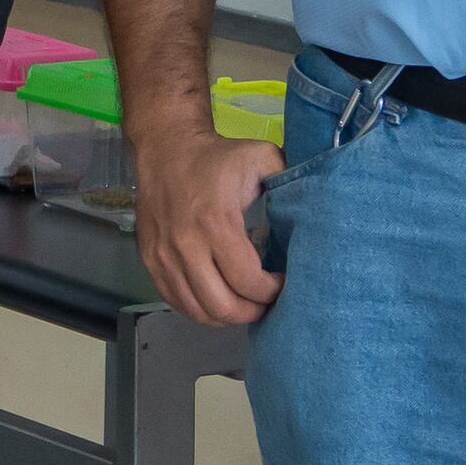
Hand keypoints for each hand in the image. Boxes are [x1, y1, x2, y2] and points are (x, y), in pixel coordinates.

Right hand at [132, 122, 284, 328]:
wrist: (165, 148)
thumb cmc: (217, 157)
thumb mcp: (261, 157)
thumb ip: (290, 179)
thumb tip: (316, 203)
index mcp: (217, 223)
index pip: (248, 282)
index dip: (271, 292)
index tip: (282, 282)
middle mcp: (186, 246)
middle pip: (223, 306)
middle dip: (252, 311)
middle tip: (266, 302)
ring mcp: (163, 256)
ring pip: (198, 311)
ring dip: (227, 316)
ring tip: (245, 304)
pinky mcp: (150, 260)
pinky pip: (176, 301)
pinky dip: (200, 309)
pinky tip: (218, 299)